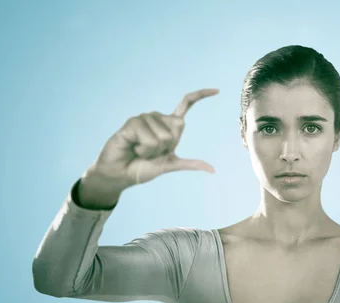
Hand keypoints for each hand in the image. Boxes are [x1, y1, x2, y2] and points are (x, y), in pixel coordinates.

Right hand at [89, 88, 217, 189]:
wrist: (121, 175)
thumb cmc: (143, 168)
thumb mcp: (171, 165)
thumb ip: (190, 164)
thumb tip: (213, 170)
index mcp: (169, 125)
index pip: (186, 104)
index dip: (201, 95)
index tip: (217, 90)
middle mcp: (157, 117)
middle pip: (178, 128)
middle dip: (167, 147)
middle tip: (150, 152)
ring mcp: (144, 118)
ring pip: (163, 136)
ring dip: (152, 150)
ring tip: (140, 150)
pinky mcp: (132, 122)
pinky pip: (148, 137)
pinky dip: (143, 149)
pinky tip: (132, 147)